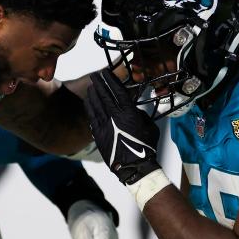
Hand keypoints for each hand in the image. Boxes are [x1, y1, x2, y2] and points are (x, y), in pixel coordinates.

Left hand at [85, 69, 160, 184]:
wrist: (134, 166)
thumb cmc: (146, 146)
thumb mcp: (150, 126)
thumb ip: (141, 115)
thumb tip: (135, 111)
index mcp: (129, 112)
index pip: (117, 91)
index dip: (110, 80)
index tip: (105, 72)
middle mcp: (114, 116)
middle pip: (104, 95)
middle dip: (98, 84)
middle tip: (95, 76)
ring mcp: (104, 125)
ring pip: (96, 105)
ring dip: (92, 94)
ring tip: (90, 87)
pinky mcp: (98, 134)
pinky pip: (92, 117)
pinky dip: (89, 108)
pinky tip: (88, 102)